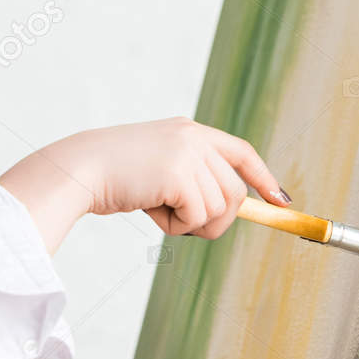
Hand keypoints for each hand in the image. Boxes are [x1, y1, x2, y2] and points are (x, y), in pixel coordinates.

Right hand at [0, 116, 289, 253]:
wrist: (79, 170)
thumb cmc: (110, 177)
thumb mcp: (156, 168)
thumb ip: (189, 178)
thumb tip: (227, 211)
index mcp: (189, 131)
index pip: (240, 152)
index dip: (263, 178)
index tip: (280, 201)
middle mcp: (194, 137)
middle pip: (235, 192)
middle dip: (218, 220)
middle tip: (185, 227)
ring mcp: (188, 153)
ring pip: (220, 209)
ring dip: (192, 224)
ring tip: (159, 212)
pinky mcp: (180, 174)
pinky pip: (198, 217)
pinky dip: (175, 226)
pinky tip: (149, 210)